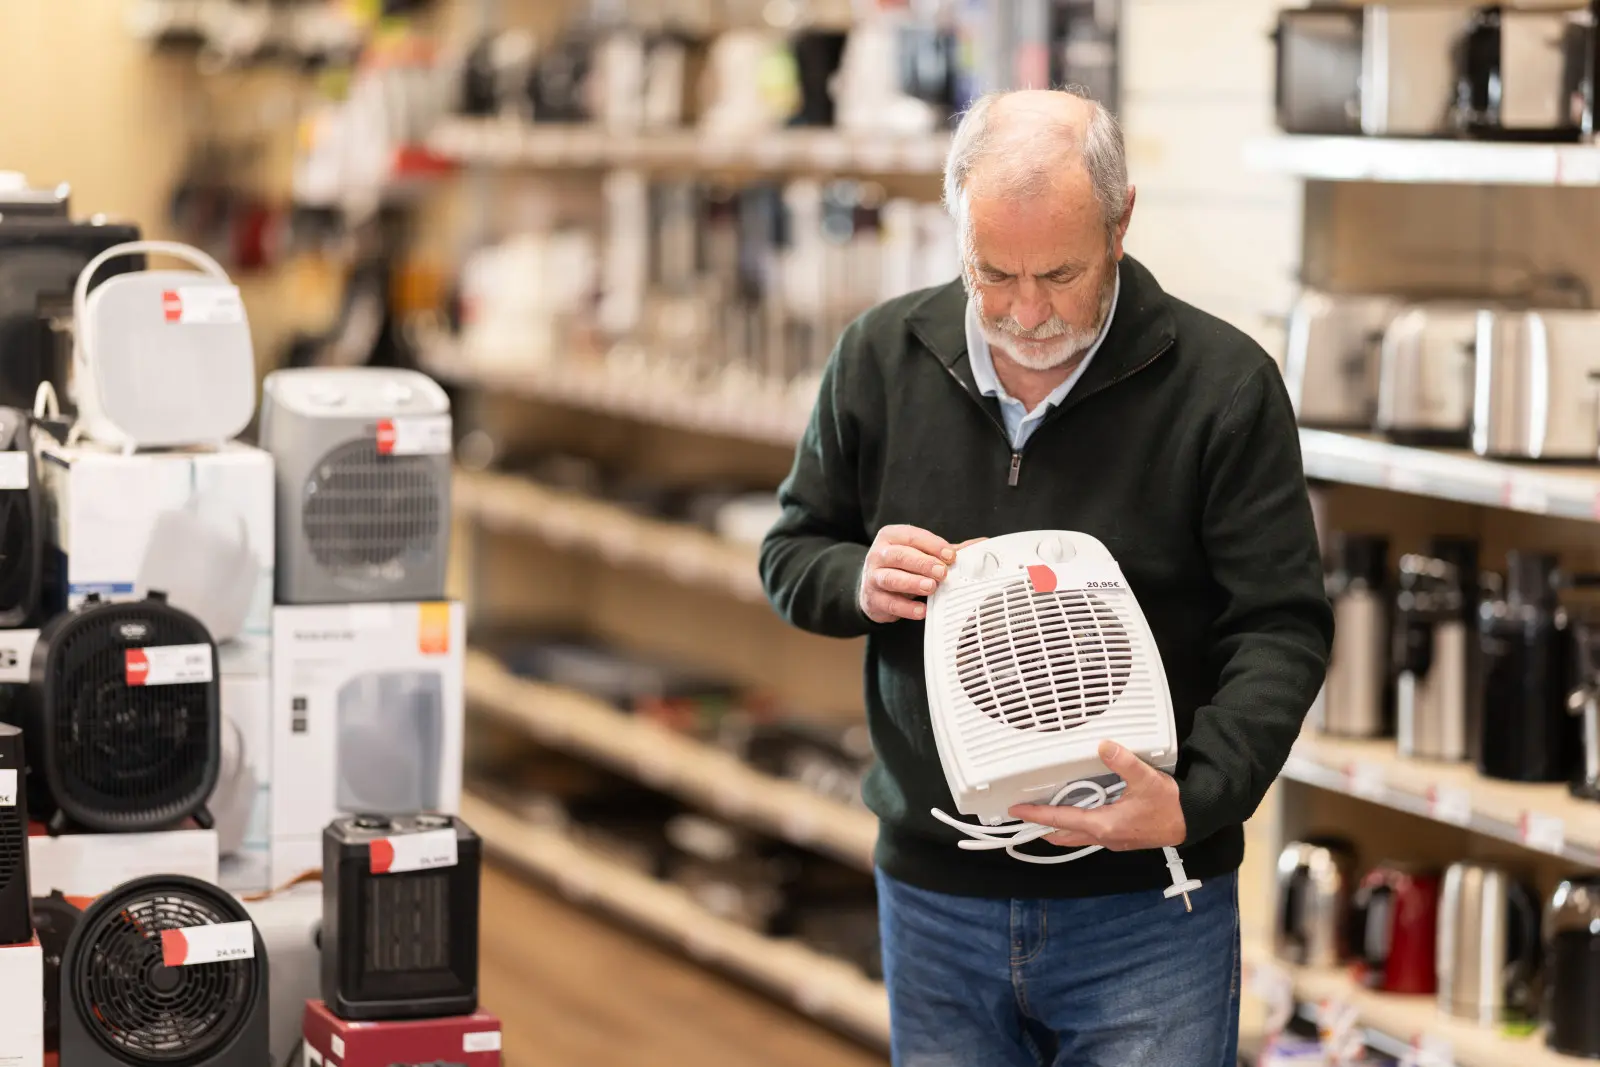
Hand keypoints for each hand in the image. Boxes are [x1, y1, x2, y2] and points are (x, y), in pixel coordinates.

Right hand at [858, 527, 985, 623]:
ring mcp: (873, 577)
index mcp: (892, 536)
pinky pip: (889, 603)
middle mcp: (879, 554)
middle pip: (900, 556)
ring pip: (891, 578)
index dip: (933, 545)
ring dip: (913, 582)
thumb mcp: (921, 554)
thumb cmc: (903, 567)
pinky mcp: (873, 599)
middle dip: (923, 563)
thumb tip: (981, 546)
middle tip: (942, 572)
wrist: (873, 588)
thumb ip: (947, 551)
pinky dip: (906, 608)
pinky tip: (921, 610)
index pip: (913, 536)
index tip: (951, 556)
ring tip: (931, 587)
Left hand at [1008, 740, 1185, 850]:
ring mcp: (1112, 840)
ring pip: (1076, 837)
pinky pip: (1090, 834)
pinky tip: (1077, 813)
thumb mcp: (1146, 780)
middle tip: (1024, 816)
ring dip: (1058, 827)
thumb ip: (1123, 762)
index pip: (1060, 820)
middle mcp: (1103, 837)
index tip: (1016, 811)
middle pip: (1063, 834)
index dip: (1036, 815)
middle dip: (1042, 826)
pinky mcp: (1121, 837)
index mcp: (1103, 825)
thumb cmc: (1170, 805)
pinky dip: (1076, 825)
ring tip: (1043, 815)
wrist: (1191, 821)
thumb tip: (1103, 746)